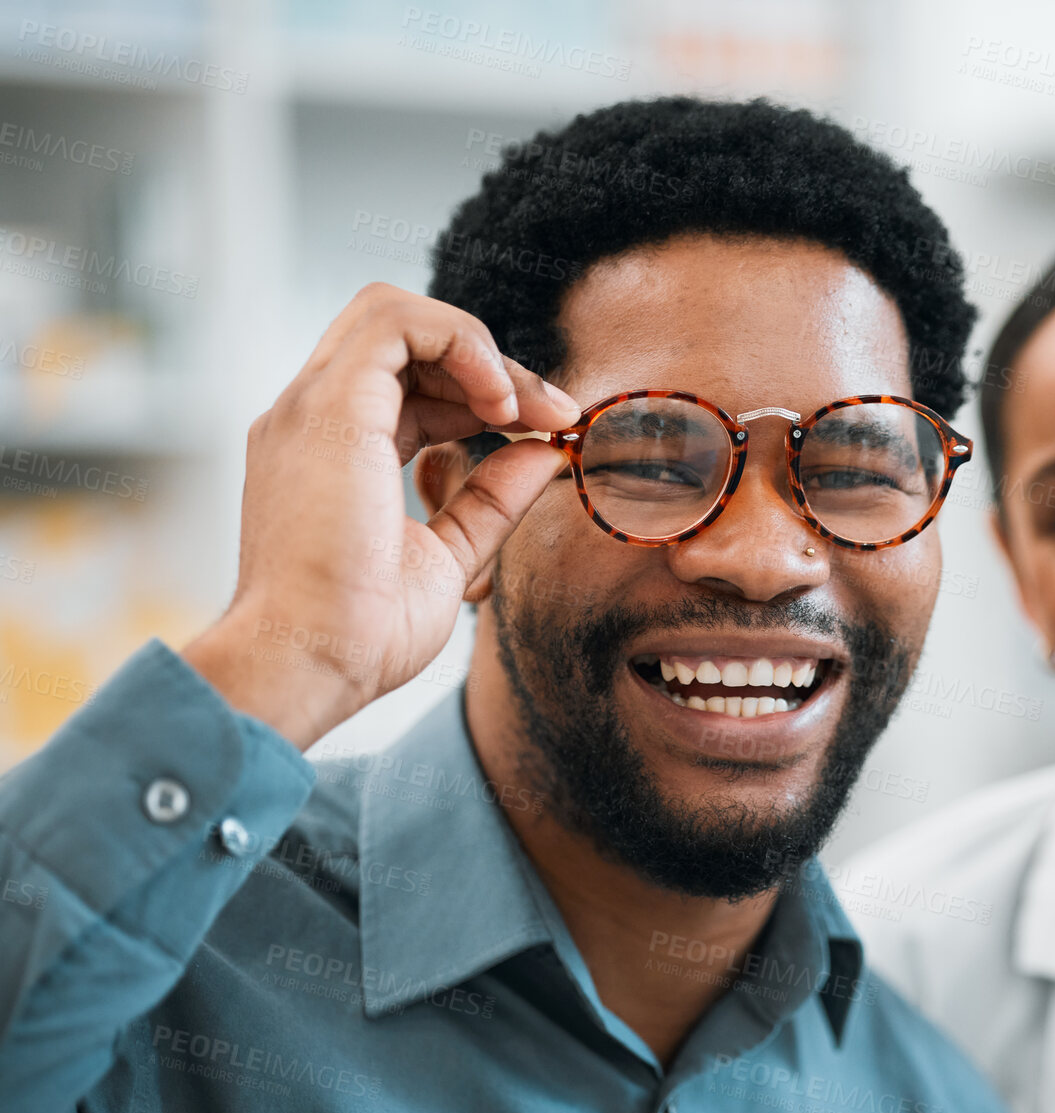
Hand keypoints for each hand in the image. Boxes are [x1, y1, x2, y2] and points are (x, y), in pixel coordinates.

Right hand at [181, 283, 577, 749]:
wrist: (308, 664)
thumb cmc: (362, 633)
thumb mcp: (449, 554)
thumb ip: (491, 499)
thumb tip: (546, 454)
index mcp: (330, 452)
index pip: (410, 386)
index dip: (485, 397)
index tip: (548, 435)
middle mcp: (311, 418)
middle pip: (406, 343)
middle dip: (492, 367)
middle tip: (555, 415)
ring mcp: (312, 406)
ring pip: (394, 314)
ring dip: (477, 349)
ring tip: (522, 410)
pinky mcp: (328, 406)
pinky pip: (395, 321)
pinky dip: (461, 342)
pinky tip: (499, 404)